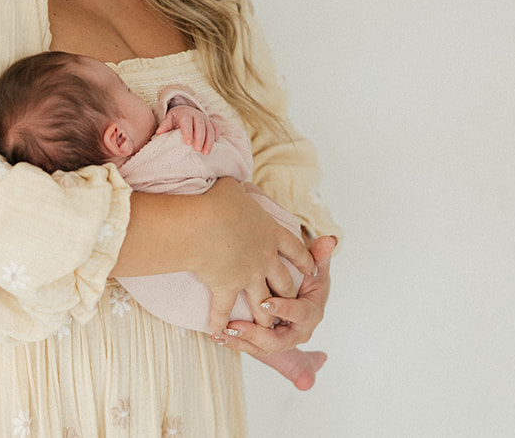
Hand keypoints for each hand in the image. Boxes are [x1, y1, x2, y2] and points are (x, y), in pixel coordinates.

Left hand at [157, 104, 213, 153]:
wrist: (185, 111)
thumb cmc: (176, 118)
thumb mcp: (169, 119)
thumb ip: (165, 125)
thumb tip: (159, 133)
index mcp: (185, 113)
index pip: (187, 122)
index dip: (188, 132)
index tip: (187, 143)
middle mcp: (197, 114)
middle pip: (200, 126)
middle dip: (200, 138)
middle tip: (197, 150)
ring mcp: (205, 118)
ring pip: (210, 129)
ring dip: (209, 141)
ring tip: (205, 153)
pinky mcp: (211, 122)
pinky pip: (216, 129)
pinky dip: (216, 137)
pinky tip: (214, 146)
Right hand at [192, 178, 317, 334]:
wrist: (203, 223)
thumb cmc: (217, 201)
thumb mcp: (232, 189)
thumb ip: (238, 191)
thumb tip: (231, 183)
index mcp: (272, 233)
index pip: (295, 249)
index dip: (305, 260)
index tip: (312, 270)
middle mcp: (265, 257)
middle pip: (285, 280)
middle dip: (288, 292)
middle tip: (289, 299)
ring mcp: (248, 276)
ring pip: (264, 302)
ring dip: (264, 315)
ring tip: (265, 326)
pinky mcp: (227, 287)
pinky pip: (223, 309)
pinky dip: (218, 321)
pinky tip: (216, 332)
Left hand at [214, 235, 336, 358]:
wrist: (298, 295)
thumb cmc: (306, 278)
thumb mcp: (314, 267)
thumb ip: (319, 255)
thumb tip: (330, 240)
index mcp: (311, 314)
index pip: (300, 314)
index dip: (284, 309)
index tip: (266, 302)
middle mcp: (297, 332)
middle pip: (278, 340)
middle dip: (256, 334)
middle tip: (235, 324)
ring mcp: (281, 340)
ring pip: (261, 348)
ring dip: (241, 342)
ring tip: (221, 333)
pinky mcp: (266, 343)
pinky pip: (250, 348)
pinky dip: (235, 343)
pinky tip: (217, 336)